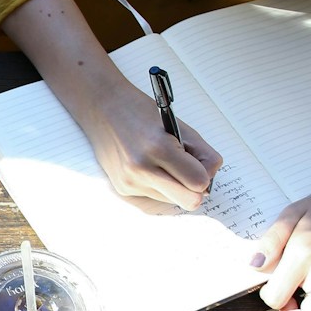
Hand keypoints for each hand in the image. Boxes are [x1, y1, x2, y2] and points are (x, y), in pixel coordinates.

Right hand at [82, 79, 224, 211]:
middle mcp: (142, 169)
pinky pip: (155, 196)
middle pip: (189, 201)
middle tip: (189, 171)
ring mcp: (130, 182)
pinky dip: (158, 184)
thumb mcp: (180, 127)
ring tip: (161, 162)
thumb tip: (208, 184)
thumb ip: (202, 154)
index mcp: (159, 148)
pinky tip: (147, 165)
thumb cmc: (143, 113)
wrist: (103, 109)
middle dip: (194, 189)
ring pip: (172, 200)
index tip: (200, 164)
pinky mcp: (123, 188)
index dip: (205, 174)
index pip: (199, 182)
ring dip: (174, 185)